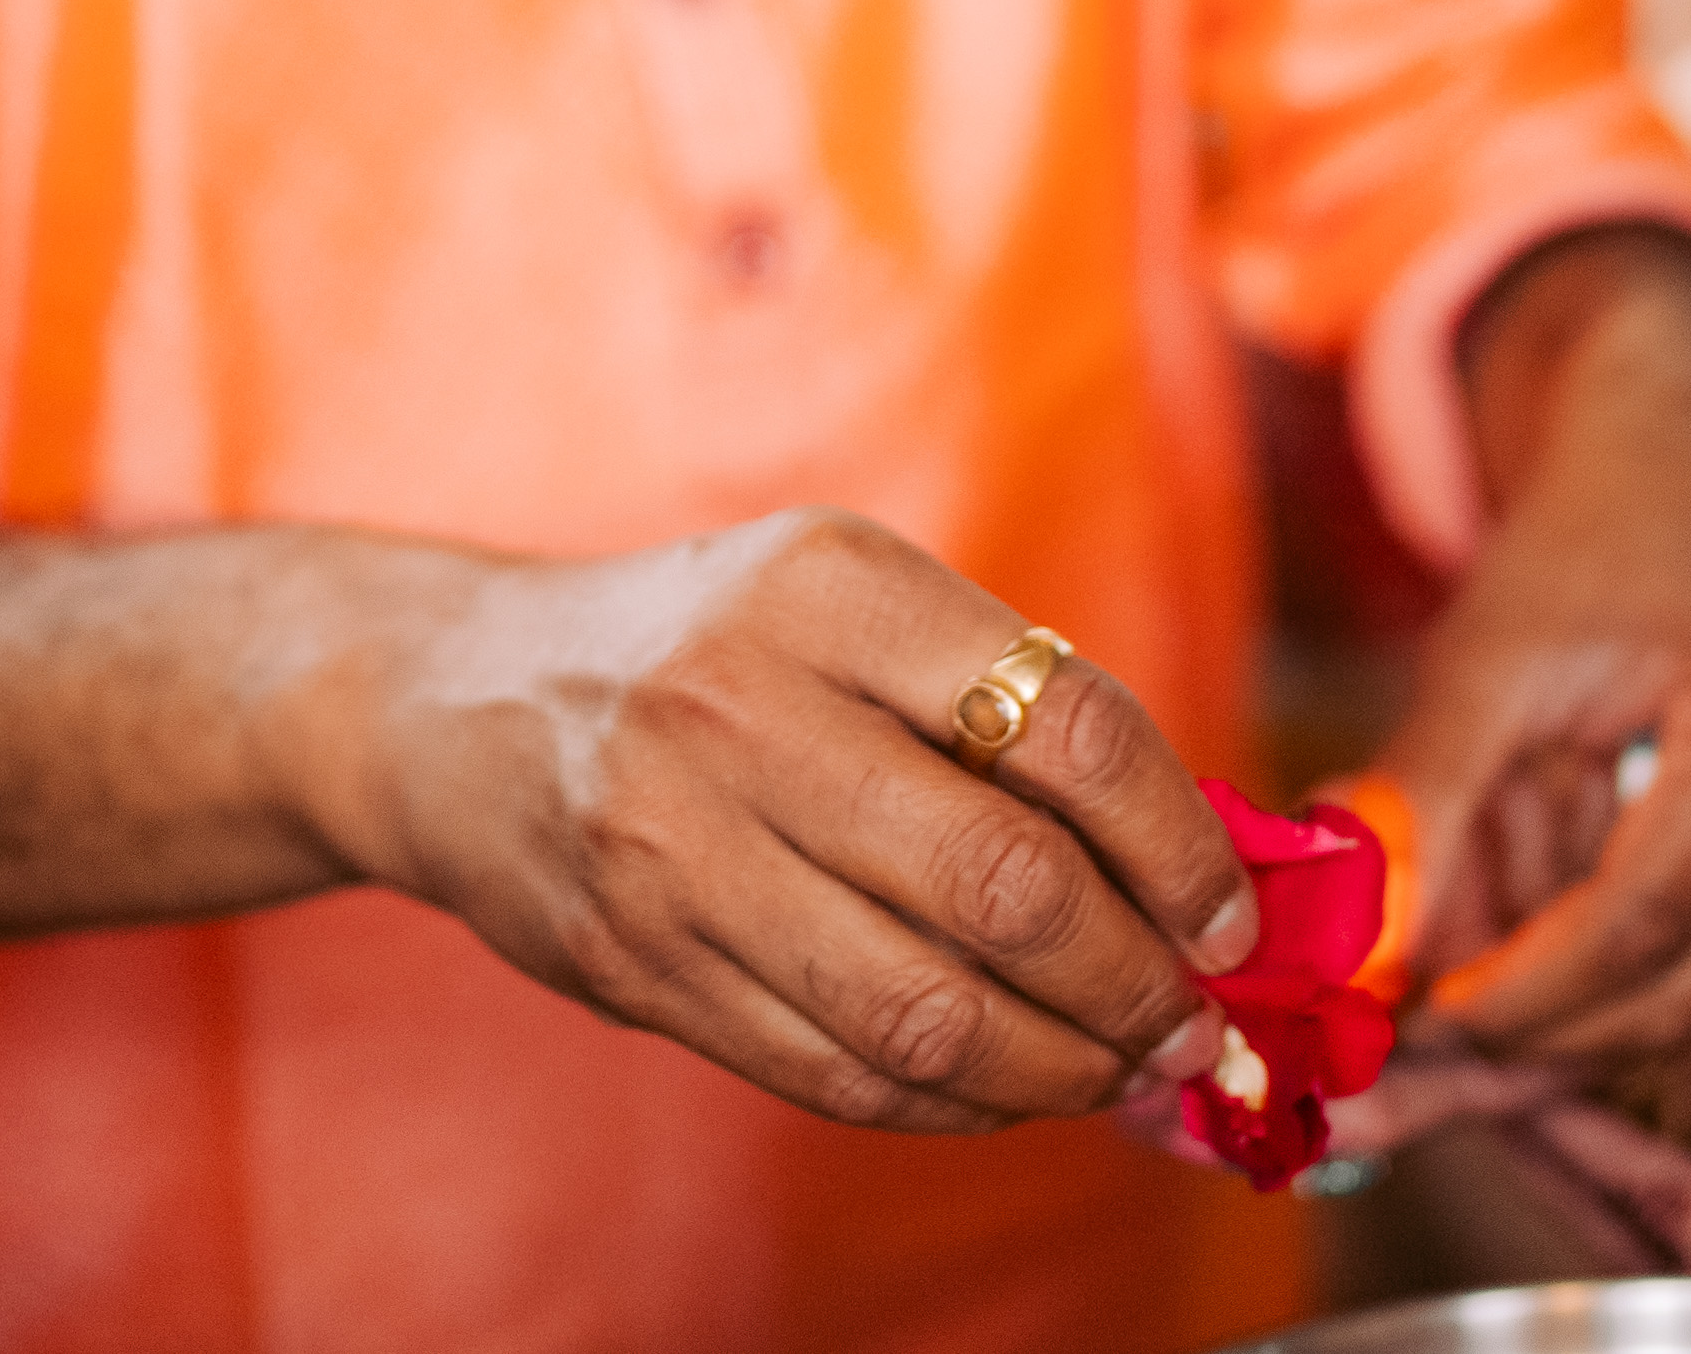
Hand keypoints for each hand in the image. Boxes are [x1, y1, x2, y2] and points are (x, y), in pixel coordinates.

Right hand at [321, 507, 1255, 1135]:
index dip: (1178, 844)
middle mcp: (744, 709)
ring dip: (1062, 1067)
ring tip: (1120, 1068)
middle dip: (1135, 980)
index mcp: (828, 587)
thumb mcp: (844, 599)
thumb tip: (1198, 858)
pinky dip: (956, 1103)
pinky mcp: (641, 966)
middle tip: (1192, 1018)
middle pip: (1005, 886)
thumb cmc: (712, 649)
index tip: (1229, 915)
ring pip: (927, 1010)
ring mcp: (679, 849)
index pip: (1064, 726)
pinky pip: (839, 1075)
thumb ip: (1002, 701)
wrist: (461, 706)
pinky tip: (1009, 1087)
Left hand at [1379, 239, 1690, 1065]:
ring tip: (1452, 975)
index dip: (1517, 995)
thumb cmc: (1582, 549)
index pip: (1640, 925)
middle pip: (1676, 990)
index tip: (1409, 1022)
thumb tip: (1361, 960)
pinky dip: (1605, 977)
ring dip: (1566, 1012)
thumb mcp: (1483, 661)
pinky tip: (1520, 943)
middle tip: (1411, 1027)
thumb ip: (1425, 807)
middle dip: (1535, 1027)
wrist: (1676, 477)